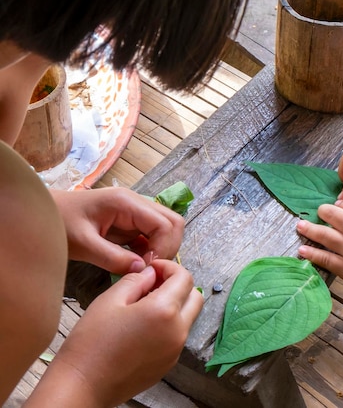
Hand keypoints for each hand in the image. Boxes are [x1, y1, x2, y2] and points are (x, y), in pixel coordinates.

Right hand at [26, 259, 203, 406]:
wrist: (83, 385)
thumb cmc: (91, 342)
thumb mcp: (110, 300)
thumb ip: (136, 280)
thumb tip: (151, 274)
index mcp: (164, 311)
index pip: (184, 278)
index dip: (169, 267)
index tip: (152, 268)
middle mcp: (177, 330)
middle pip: (195, 297)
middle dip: (179, 285)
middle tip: (154, 284)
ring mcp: (176, 349)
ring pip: (188, 317)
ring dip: (175, 305)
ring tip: (145, 305)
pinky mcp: (170, 363)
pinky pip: (178, 336)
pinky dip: (169, 324)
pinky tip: (143, 326)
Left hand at [51, 187, 184, 273]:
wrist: (38, 213)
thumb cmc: (57, 224)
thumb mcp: (83, 244)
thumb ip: (113, 258)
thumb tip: (142, 270)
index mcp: (126, 203)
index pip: (165, 224)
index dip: (163, 248)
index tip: (147, 268)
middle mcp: (135, 203)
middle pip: (173, 222)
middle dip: (168, 247)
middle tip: (150, 268)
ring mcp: (133, 211)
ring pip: (165, 228)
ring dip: (161, 248)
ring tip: (143, 267)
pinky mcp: (128, 222)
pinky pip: (151, 234)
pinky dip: (150, 249)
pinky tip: (136, 262)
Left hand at [296, 200, 342, 295]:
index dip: (341, 206)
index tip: (338, 209)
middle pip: (330, 214)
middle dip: (323, 212)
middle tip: (318, 212)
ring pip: (322, 235)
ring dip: (309, 229)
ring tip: (300, 226)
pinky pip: (324, 258)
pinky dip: (311, 253)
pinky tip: (302, 250)